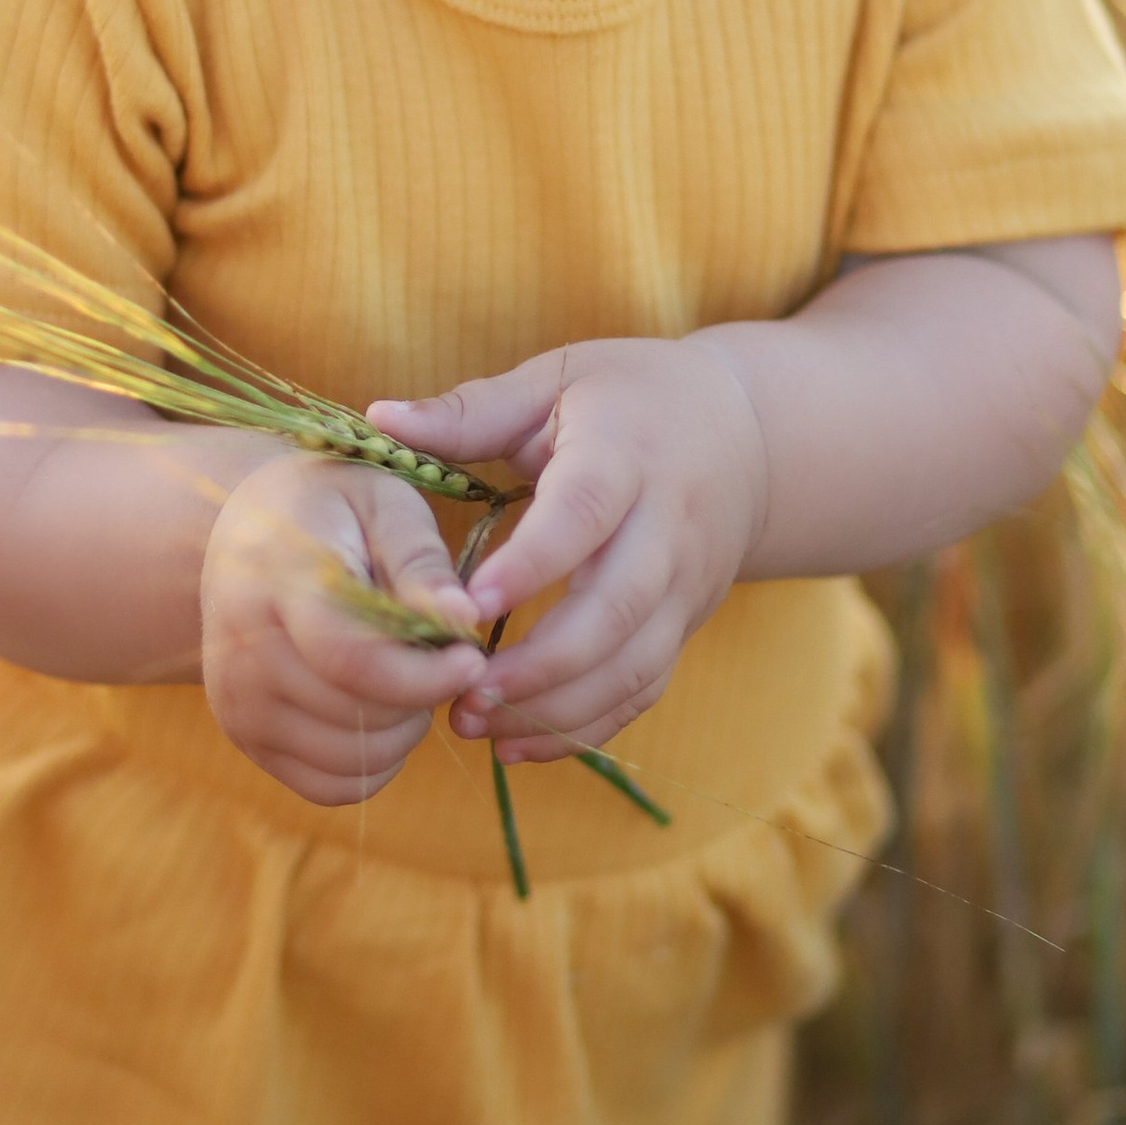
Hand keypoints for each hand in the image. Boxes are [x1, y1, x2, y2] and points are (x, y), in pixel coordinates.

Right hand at [200, 449, 483, 805]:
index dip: (426, 675)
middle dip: (423, 695)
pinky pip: (332, 786)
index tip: (473, 658)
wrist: (248, 531)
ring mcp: (237, 704)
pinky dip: (375, 760)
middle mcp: (243, 653)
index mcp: (276, 583)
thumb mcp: (383, 500)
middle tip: (439, 655)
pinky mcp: (245, 738)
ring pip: (354, 760)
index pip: (352, 662)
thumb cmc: (333, 508)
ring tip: (407, 673)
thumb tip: (466, 617)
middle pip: (359, 716)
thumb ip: (422, 560)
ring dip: (404, 729)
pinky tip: (380, 708)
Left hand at [370, 340, 770, 764]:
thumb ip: (469, 409)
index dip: (530, 565)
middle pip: (617, 607)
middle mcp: (667, 526)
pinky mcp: (686, 624)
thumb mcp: (555, 380)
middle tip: (462, 691)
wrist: (748, 434)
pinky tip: (519, 744)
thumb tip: (378, 418)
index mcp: (625, 454)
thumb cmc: (628, 397)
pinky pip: (645, 688)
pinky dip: (587, 726)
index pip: (584, 515)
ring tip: (477, 725)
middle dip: (542, 662)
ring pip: (634, 663)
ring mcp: (684, 584)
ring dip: (557, 707)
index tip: (465, 607)